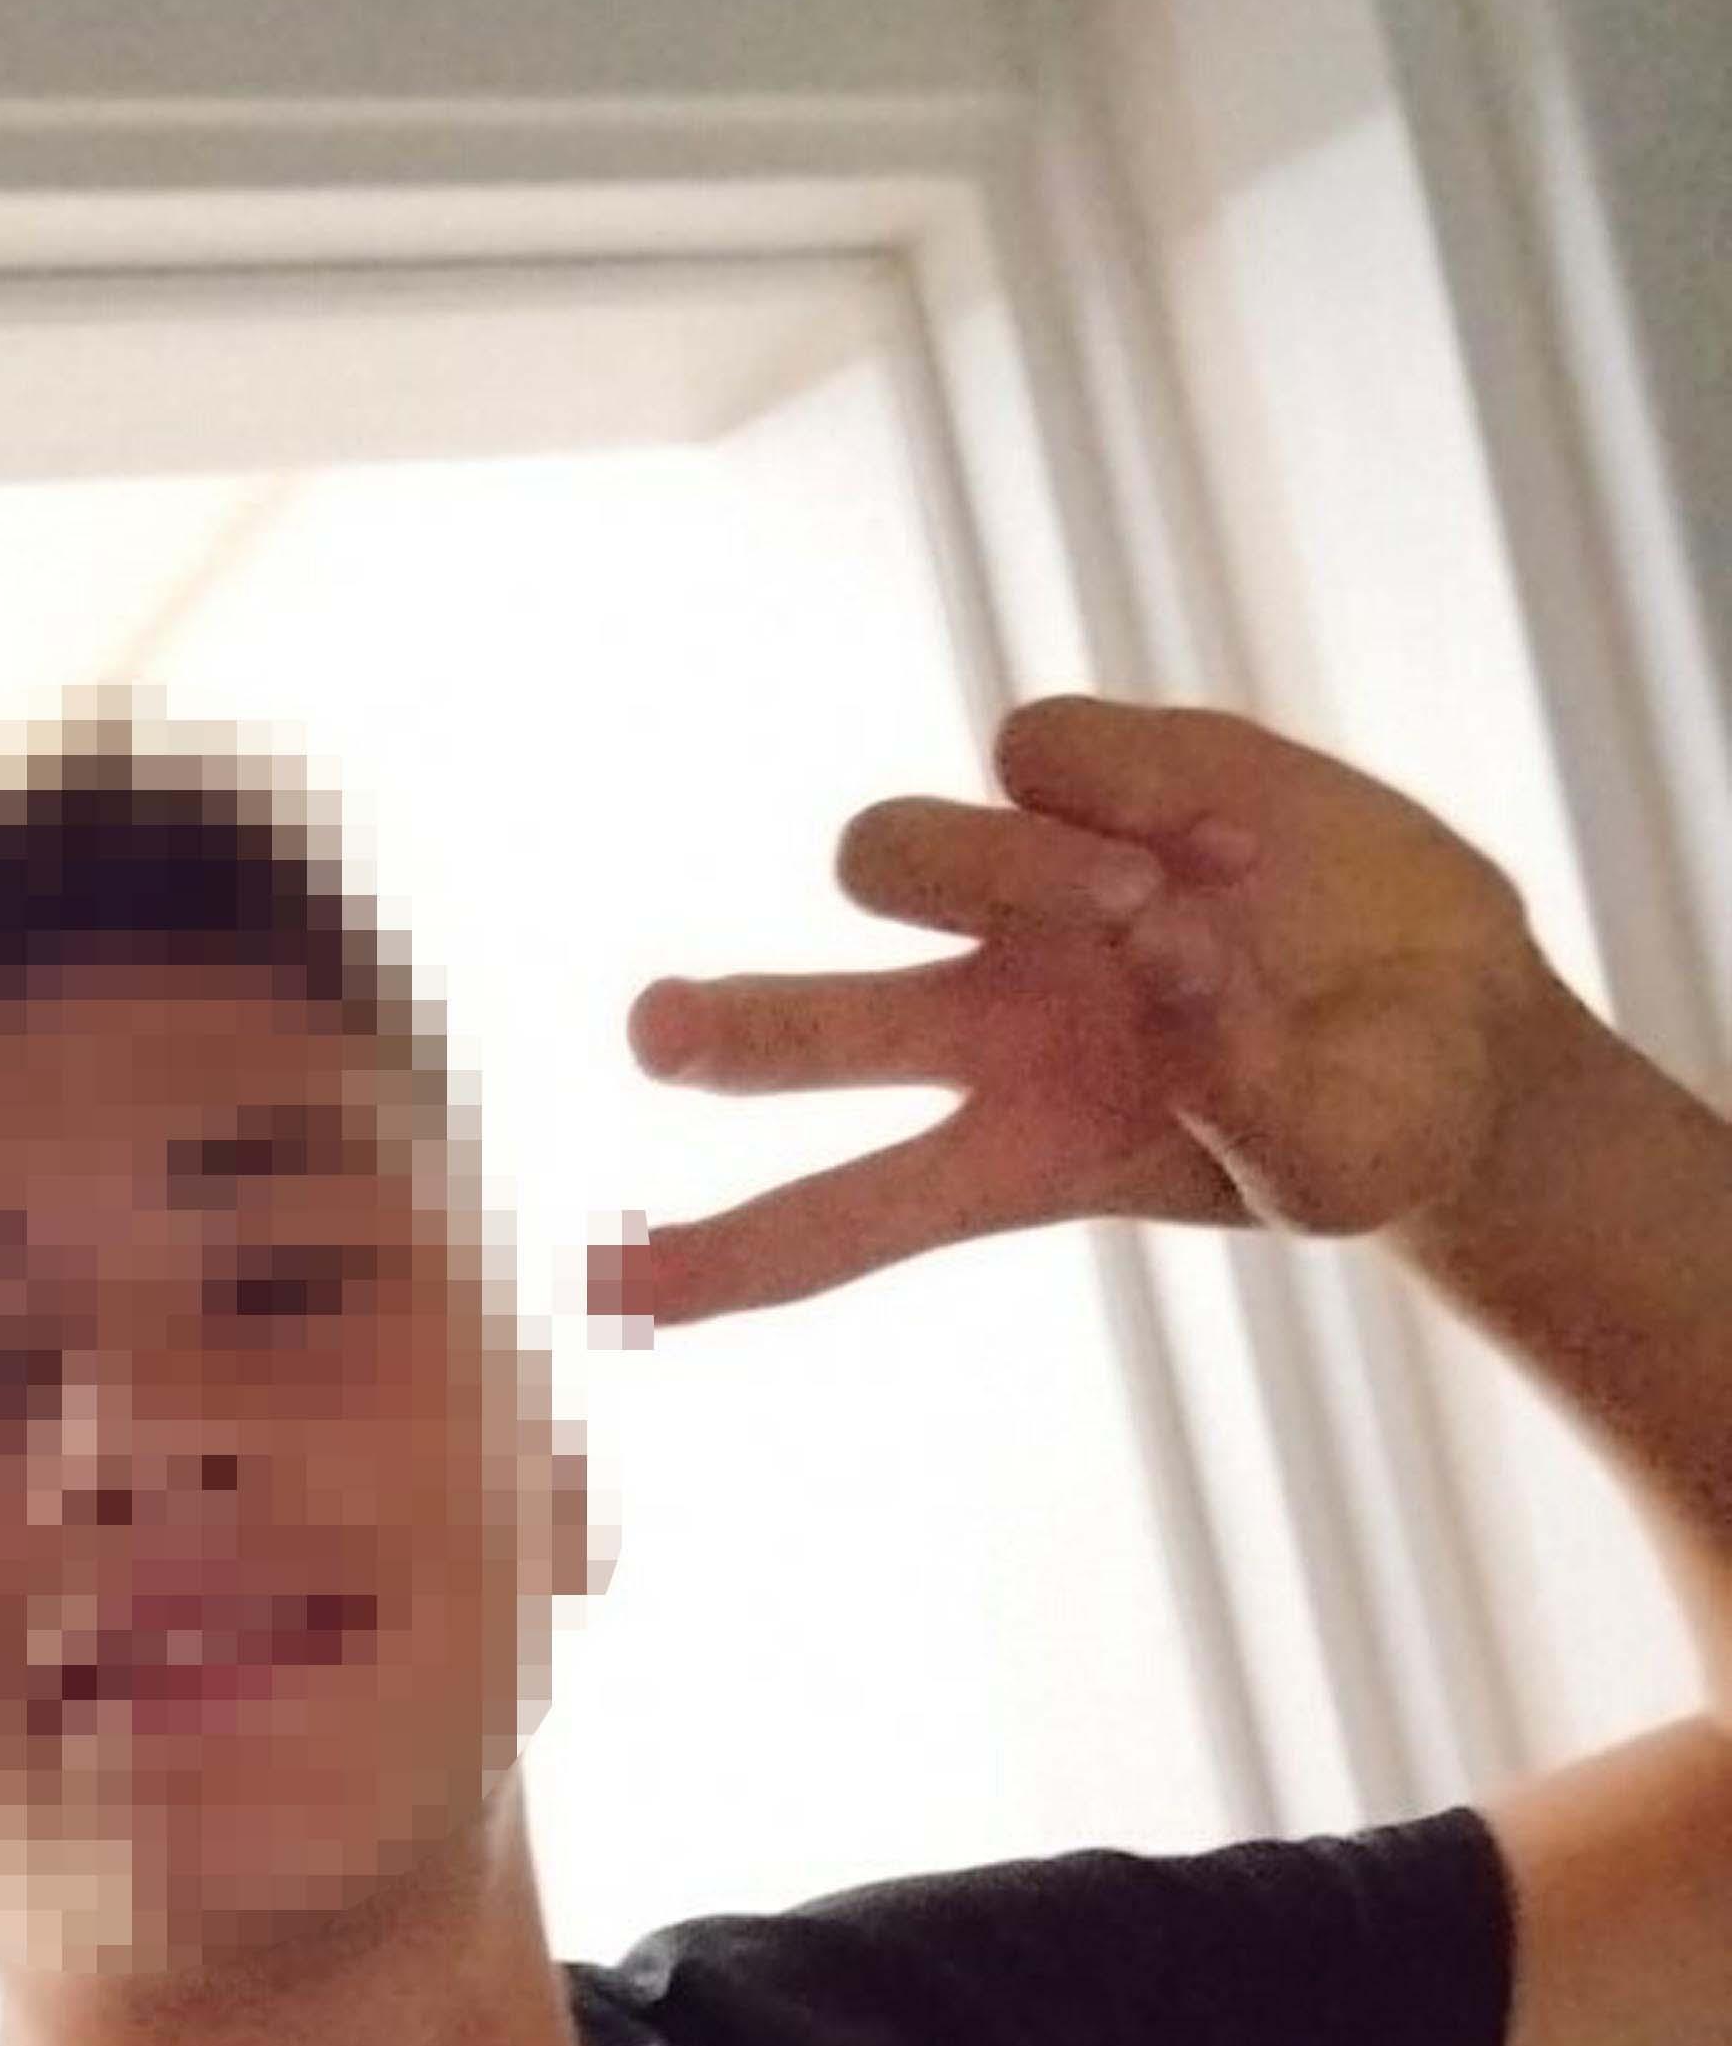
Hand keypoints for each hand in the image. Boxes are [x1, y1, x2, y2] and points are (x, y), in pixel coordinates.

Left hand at [590, 695, 1591, 1329]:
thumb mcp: (1336, 1168)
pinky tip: (1229, 838)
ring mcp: (1020, 894)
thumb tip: (1160, 963)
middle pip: (794, 1030)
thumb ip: (1256, 1107)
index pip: (828, 1224)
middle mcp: (981, 1026)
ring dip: (1006, 875)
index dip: (712, 1262)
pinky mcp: (1087, 773)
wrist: (1457, 1018)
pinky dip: (1124, 784)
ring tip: (1149, 911)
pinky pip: (1036, 750)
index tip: (589, 1295)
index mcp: (1010, 1159)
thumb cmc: (1371, 1127)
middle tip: (658, 1035)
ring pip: (886, 856)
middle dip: (726, 1029)